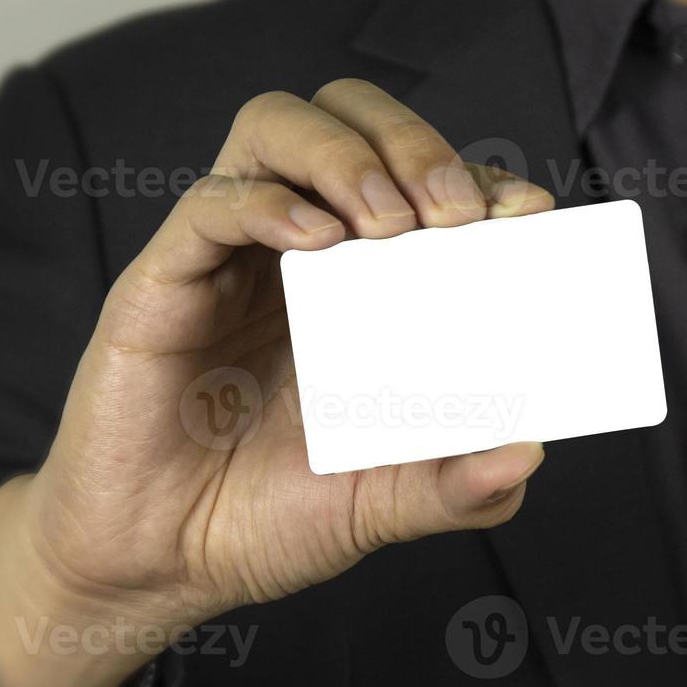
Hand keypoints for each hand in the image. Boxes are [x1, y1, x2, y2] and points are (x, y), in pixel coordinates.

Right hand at [0, 80, 552, 686]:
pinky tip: (313, 241)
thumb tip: (527, 456)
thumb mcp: (382, 505)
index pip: (421, 182)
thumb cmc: (264, 519)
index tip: (523, 213)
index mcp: (359, 286)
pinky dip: (267, 204)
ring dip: (345, 154)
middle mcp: (298, 253)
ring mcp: (230, 259)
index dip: (475, 177)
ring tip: (389, 221)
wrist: (160, 567)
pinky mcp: (166, 281)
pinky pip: (211, 204)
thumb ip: (456, 487)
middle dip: (413, 143)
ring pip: (277, 129)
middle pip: (350, 120)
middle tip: (454, 213)